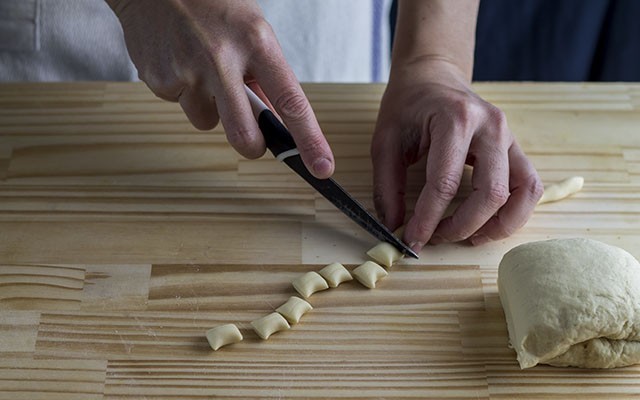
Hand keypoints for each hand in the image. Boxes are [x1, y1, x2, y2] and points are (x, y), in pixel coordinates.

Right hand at [106, 0, 333, 177]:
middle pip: (243, 134)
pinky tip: (180, 62)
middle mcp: (222, 58)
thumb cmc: (212, 5)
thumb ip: (263, 76)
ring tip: (201, 67)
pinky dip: (184, 92)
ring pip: (208, 121)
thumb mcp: (251, 31)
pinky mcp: (159, 79)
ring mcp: (187, 71)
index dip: (309, 140)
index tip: (322, 167)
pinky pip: (181, 105)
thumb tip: (272, 120)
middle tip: (252, 140)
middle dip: (251, 146)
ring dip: (209, 106)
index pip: (291, 101)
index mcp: (256, 42)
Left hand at [371, 58, 542, 251]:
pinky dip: (515, 212)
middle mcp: (491, 127)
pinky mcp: (516, 147)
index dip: (428, 219)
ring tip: (470, 238)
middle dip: (462, 226)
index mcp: (456, 120)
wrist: (433, 77)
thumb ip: (388, 186)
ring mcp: (510, 136)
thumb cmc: (407, 106)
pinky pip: (529, 186)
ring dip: (498, 225)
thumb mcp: (385, 141)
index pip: (446, 183)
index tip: (413, 240)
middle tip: (435, 238)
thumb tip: (394, 227)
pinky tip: (488, 224)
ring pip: (523, 193)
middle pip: (491, 193)